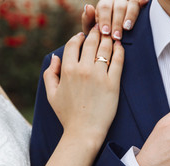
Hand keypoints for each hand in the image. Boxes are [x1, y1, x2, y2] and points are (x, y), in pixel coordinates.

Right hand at [43, 25, 123, 144]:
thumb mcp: (51, 94)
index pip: (73, 44)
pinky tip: (119, 46)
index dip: (78, 37)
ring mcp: (99, 76)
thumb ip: (50, 73)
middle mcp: (83, 69)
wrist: (83, 131)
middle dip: (95, 32)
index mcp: (67, 70)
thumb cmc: (67, 114)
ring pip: (105, 48)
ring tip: (110, 36)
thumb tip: (55, 56)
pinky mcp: (113, 83)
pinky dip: (119, 50)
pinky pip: (118, 61)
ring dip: (108, 38)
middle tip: (100, 30)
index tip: (83, 36)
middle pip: (91, 42)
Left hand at [82, 0, 148, 39]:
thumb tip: (88, 7)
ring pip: (131, 4)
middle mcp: (116, 1)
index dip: (105, 19)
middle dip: (117, 22)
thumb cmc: (101, 32)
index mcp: (104, 4)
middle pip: (119, 7)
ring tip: (127, 28)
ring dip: (130, 16)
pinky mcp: (138, 4)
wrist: (111, 36)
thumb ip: (88, 19)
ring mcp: (128, 2)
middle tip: (116, 36)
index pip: (104, 8)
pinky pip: (140, 2)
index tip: (105, 32)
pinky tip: (144, 2)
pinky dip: (143, 2)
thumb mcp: (91, 27)